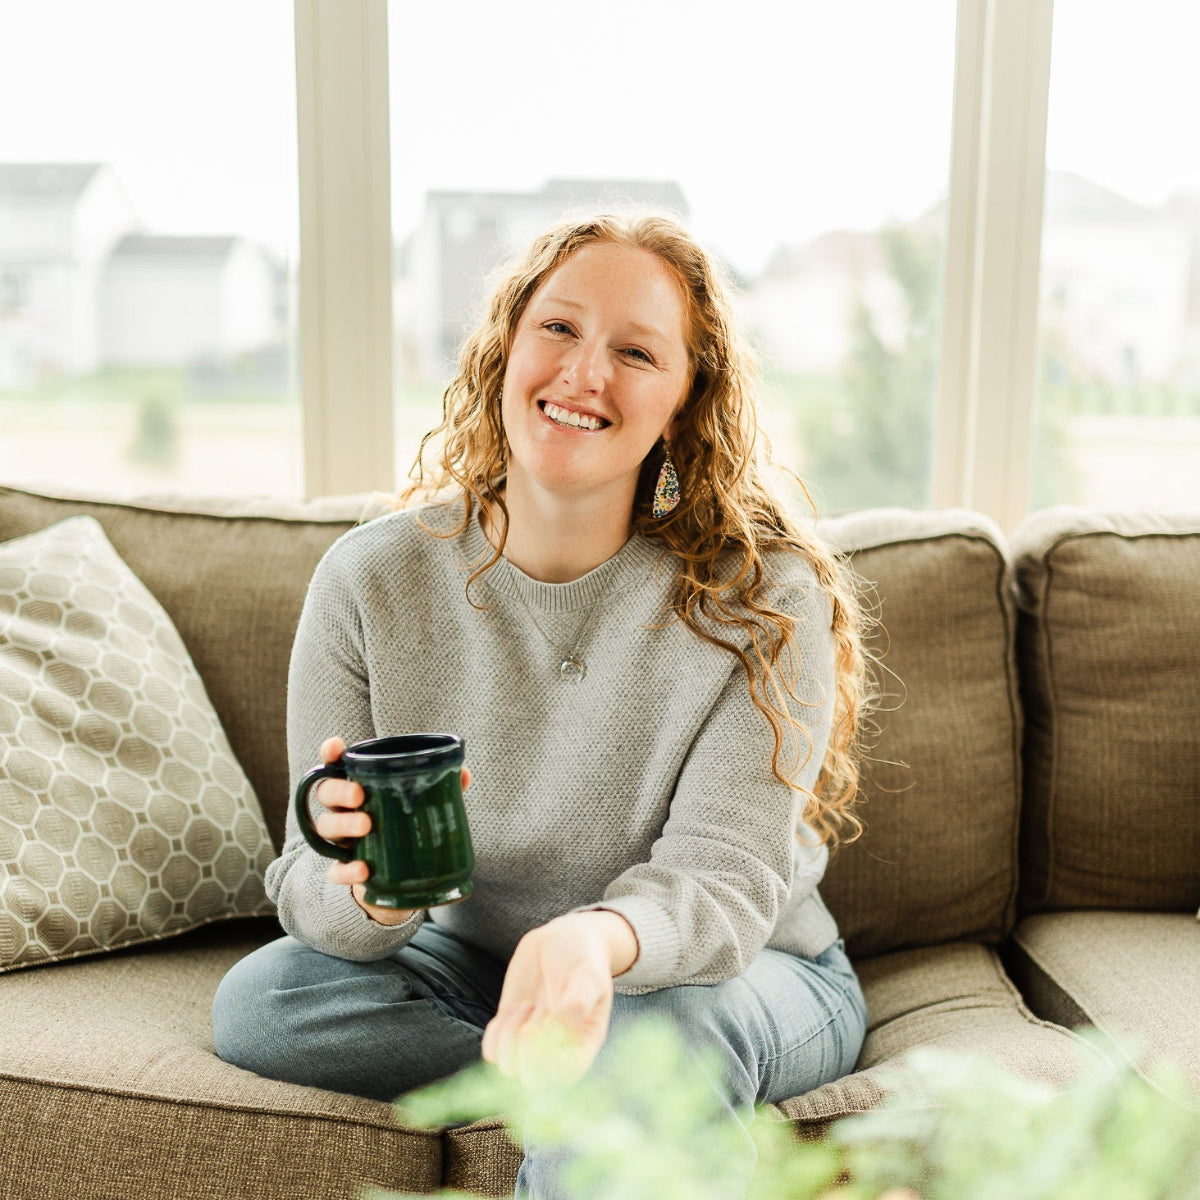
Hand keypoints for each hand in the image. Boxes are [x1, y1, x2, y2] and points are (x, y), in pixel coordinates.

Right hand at [314, 735, 471, 925]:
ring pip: (326, 827)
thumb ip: (438, 786)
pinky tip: (364, 869)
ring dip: (344, 825)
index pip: (335, 763)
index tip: (337, 747)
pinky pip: (336, 870)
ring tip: (367, 825)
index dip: (331, 752)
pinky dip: (347, 870)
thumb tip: (464, 773)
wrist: (398, 875)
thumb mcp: (419, 802)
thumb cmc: (404, 823)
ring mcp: (340, 839)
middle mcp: (342, 809)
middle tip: (359, 795)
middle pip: (326, 793)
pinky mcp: (344, 869)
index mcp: (358, 785)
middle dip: (339, 791)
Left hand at [481, 911, 637, 1085]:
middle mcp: (557, 1050)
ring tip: (524, 1007)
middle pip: (530, 1079)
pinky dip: (495, 1033)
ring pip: (508, 1065)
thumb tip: (556, 1033)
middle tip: (531, 1014)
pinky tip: (511, 1011)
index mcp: (583, 1045)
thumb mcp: (588, 976)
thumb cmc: (583, 960)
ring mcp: (531, 1042)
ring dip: (509, 1036)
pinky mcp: (510, 1028)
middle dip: (522, 1050)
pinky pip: (492, 1050)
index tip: (537, 1028)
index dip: (544, 1061)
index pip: (562, 1076)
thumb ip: (576, 1005)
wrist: (564, 940)